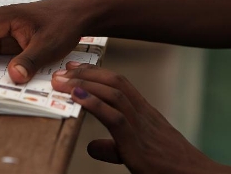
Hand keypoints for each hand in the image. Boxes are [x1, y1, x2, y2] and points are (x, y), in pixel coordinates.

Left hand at [51, 63, 230, 173]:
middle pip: (113, 81)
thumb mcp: (138, 151)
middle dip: (85, 72)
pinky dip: (94, 104)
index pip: (118, 82)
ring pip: (113, 93)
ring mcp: (141, 126)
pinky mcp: (137, 143)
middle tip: (60, 71)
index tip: (73, 66)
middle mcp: (143, 113)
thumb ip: (114, 146)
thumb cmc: (169, 164)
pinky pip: (115, 117)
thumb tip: (92, 146)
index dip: (94, 72)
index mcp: (144, 111)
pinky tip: (77, 97)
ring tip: (62, 81)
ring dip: (84, 83)